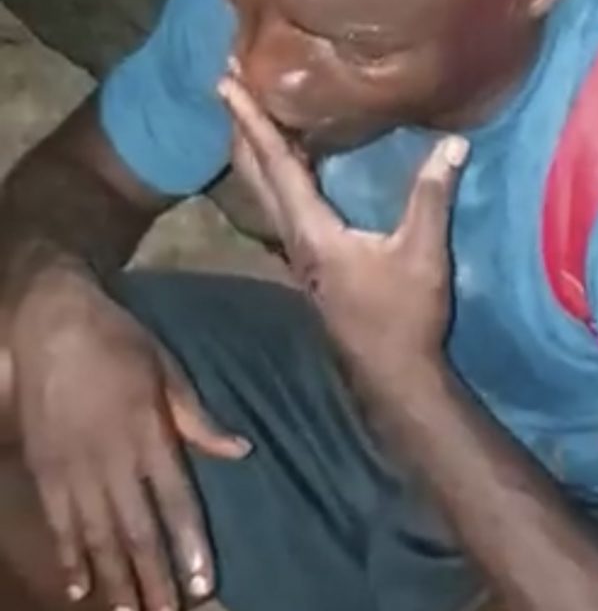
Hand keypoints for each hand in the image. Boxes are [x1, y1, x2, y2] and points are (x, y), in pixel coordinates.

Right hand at [9, 262, 250, 610]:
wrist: (52, 323)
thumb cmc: (119, 342)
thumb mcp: (167, 369)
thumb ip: (199, 419)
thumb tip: (242, 450)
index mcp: (149, 433)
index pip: (175, 500)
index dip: (189, 543)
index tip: (202, 583)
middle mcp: (113, 459)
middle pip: (136, 530)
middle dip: (154, 577)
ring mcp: (75, 468)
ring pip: (98, 536)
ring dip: (115, 579)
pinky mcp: (45, 470)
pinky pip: (59, 523)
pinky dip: (69, 557)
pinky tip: (80, 588)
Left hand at [219, 73, 468, 394]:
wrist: (393, 374)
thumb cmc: (404, 315)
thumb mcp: (422, 253)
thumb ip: (432, 196)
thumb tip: (453, 143)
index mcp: (311, 230)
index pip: (275, 164)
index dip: (252, 121)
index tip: (226, 83)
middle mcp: (294, 237)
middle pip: (255, 172)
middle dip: (240, 126)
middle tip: (225, 81)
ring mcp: (299, 252)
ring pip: (263, 189)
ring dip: (253, 148)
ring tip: (247, 112)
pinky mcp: (312, 260)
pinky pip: (281, 203)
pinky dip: (275, 172)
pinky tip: (290, 162)